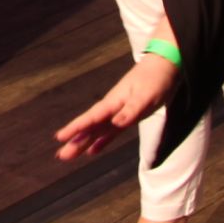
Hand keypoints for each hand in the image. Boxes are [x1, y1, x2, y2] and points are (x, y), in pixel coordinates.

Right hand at [54, 55, 177, 159]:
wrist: (163, 66)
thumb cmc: (155, 80)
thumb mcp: (146, 96)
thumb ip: (131, 110)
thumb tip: (115, 124)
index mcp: (114, 102)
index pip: (92, 117)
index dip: (76, 128)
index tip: (60, 137)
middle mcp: (112, 109)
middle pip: (90, 127)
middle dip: (76, 140)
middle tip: (61, 156)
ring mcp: (118, 113)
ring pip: (97, 131)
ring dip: (83, 142)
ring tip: (69, 155)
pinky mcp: (126, 117)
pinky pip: (110, 132)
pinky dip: (101, 142)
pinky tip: (92, 151)